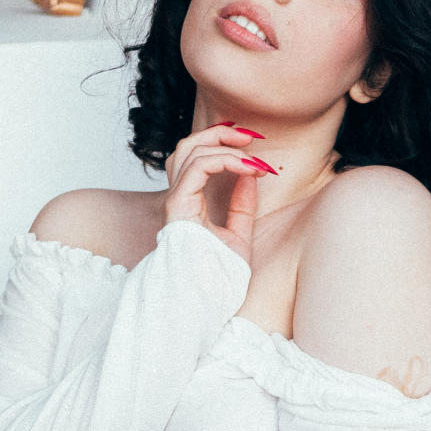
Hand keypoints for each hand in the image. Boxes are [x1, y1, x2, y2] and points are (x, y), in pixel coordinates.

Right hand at [164, 122, 273, 266]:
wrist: (206, 297)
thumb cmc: (218, 275)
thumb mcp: (239, 234)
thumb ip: (242, 205)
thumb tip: (250, 176)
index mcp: (189, 203)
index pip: (197, 159)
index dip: (223, 146)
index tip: (255, 154)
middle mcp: (178, 198)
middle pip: (189, 146)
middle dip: (220, 133)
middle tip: (251, 137)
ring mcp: (175, 200)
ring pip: (190, 150)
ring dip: (225, 144)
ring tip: (252, 154)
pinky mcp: (178, 205)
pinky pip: (199, 167)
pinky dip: (225, 161)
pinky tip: (248, 169)